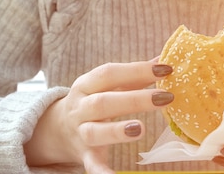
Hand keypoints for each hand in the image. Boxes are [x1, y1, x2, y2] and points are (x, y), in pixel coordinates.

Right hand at [24, 59, 173, 172]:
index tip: (166, 69)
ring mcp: (81, 132)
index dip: (137, 70)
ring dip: (116, 131)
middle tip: (165, 97)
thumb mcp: (106, 85)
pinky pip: (91, 164)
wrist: (57, 129)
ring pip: (95, 132)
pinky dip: (102, 172)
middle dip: (135, 99)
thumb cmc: (92, 100)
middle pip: (104, 102)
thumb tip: (163, 60)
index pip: (109, 73)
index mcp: (86, 85)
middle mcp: (81, 107)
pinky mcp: (85, 155)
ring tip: (140, 129)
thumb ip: (134, 75)